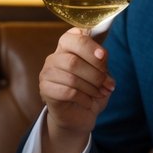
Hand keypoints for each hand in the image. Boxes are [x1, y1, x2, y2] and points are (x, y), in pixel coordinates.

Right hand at [37, 29, 114, 152]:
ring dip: (91, 88)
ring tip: (100, 94)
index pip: (74, 36)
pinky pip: (68, 92)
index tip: (103, 56)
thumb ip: (100, 61)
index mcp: (68, 46)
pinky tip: (89, 102)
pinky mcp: (45, 90)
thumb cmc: (90, 91)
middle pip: (73, 60)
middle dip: (95, 74)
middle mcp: (54, 57)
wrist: (78, 116)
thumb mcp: (101, 73)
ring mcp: (47, 73)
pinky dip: (84, 98)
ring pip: (71, 77)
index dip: (89, 45)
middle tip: (107, 84)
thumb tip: (101, 55)